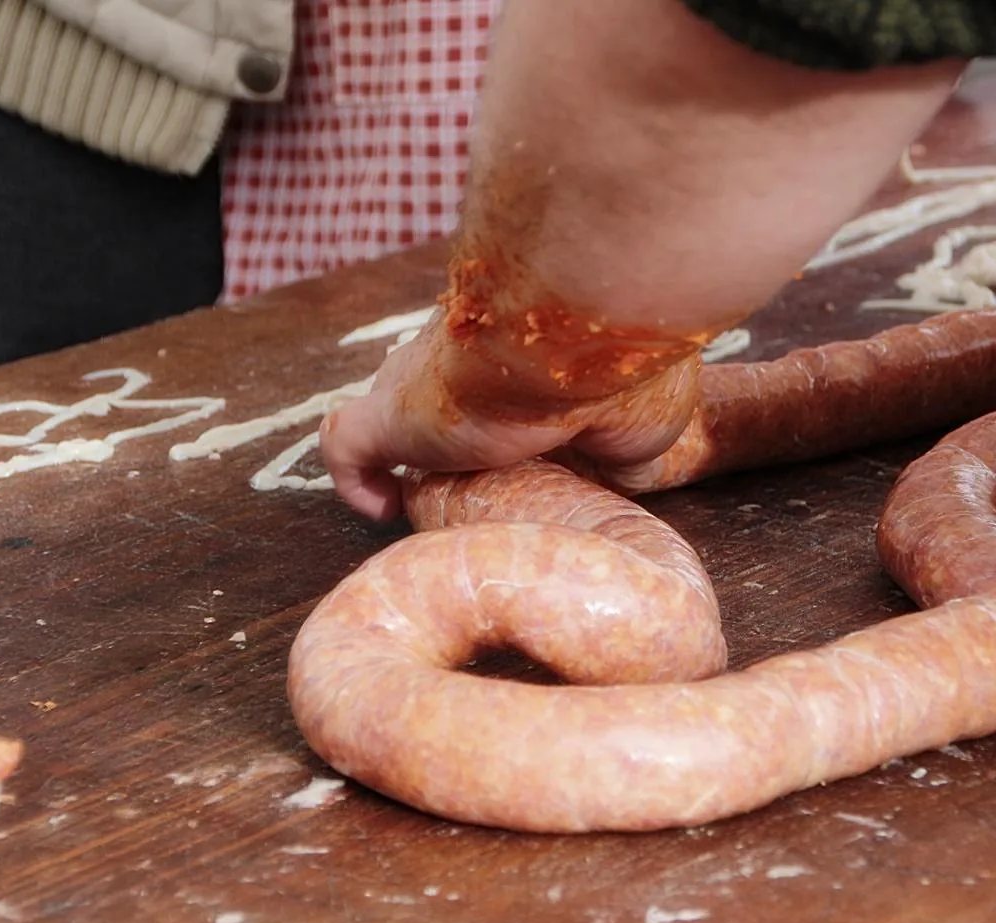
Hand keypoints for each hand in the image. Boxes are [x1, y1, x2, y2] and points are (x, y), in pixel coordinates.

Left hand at [320, 312, 700, 520]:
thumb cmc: (621, 375)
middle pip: (447, 378)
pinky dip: (360, 481)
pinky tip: (384, 507)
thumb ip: (622, 444)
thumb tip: (613, 472)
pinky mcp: (388, 415)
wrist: (576, 342)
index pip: (502, 365)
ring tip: (437, 498)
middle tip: (489, 475)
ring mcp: (422, 378)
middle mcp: (467, 347)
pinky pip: (347, 448)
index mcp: (527, 341)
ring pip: (396, 401)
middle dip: (459, 415)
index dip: (512, 398)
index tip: (536, 441)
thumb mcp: (649, 421)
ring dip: (416, 448)